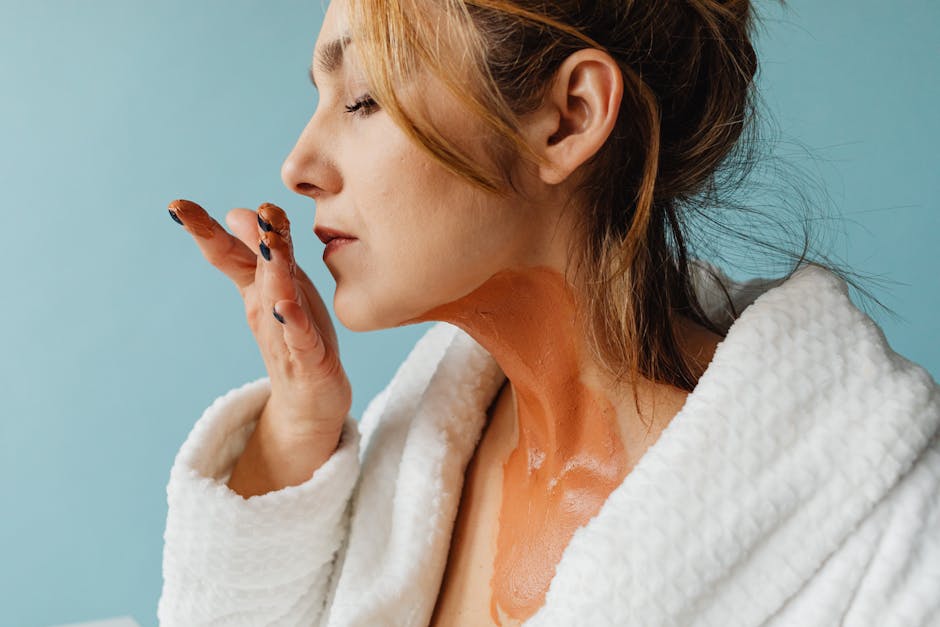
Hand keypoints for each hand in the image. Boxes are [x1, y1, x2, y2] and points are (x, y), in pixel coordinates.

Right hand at [168, 199, 351, 440]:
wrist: (310, 401)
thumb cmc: (298, 337)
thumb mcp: (283, 287)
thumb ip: (260, 252)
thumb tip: (237, 211)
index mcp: (260, 287)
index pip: (229, 253)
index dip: (205, 229)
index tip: (176, 205)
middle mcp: (267, 308)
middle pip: (254, 268)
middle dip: (245, 238)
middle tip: (233, 211)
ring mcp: (285, 334)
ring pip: (279, 297)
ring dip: (275, 270)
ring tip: (270, 242)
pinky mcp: (308, 359)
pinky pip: (300, 339)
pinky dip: (294, 323)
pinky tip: (288, 308)